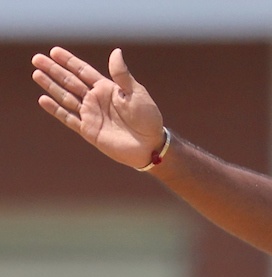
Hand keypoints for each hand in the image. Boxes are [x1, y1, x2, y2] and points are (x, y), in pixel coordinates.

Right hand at [32, 47, 164, 169]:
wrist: (150, 146)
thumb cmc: (148, 118)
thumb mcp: (136, 93)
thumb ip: (122, 75)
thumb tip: (116, 51)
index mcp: (107, 89)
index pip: (84, 71)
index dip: (69, 62)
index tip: (54, 51)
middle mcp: (96, 100)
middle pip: (70, 82)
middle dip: (54, 70)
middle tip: (37, 59)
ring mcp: (91, 114)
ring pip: (66, 97)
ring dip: (51, 86)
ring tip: (36, 74)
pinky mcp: (89, 130)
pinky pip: (68, 118)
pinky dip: (56, 110)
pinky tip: (43, 99)